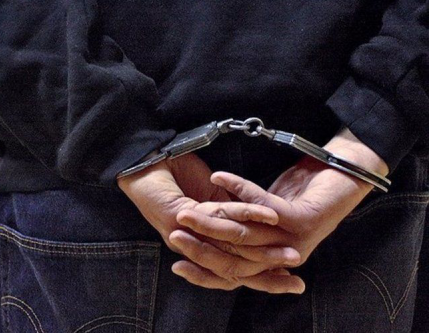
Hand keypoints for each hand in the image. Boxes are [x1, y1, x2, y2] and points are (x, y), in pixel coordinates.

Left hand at [118, 153, 303, 292]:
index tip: (290, 280)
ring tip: (289, 249)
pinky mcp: (176, 215)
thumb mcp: (211, 200)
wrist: (144, 161)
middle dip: (268, 270)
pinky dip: (245, 212)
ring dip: (263, 245)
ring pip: (230, 243)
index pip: (233, 270)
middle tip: (296, 270)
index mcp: (199, 244)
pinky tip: (267, 214)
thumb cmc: (176, 177)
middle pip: (233, 267)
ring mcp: (182, 233)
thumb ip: (230, 215)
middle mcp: (190, 246)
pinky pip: (217, 215)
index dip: (262, 277)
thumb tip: (259, 227)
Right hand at [173, 129, 386, 291]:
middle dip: (200, 246)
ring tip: (186, 209)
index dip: (202, 272)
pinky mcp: (302, 220)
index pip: (230, 276)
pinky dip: (237, 189)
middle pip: (233, 258)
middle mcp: (281, 258)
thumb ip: (239, 232)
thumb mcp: (261, 218)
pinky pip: (261, 205)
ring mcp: (294, 241)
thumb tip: (205, 240)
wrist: (340, 174)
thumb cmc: (296, 194)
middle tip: (174, 233)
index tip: (177, 263)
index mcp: (270, 261)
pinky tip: (218, 177)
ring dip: (212, 220)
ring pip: (244, 235)